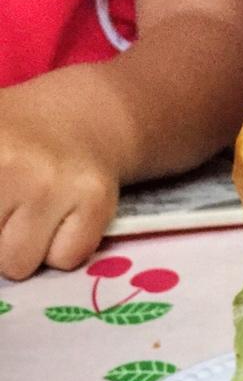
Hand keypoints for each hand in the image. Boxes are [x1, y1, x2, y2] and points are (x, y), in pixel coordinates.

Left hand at [0, 86, 120, 279]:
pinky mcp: (94, 203)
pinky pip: (64, 260)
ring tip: (28, 219)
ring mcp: (53, 185)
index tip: (0, 209)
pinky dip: (61, 251)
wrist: (82, 116)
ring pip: (18, 264)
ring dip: (21, 251)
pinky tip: (60, 222)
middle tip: (5, 211)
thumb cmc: (13, 135)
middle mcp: (9, 162)